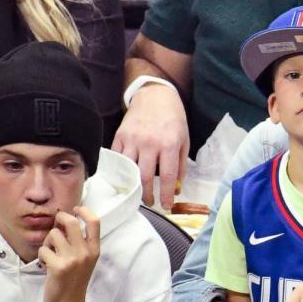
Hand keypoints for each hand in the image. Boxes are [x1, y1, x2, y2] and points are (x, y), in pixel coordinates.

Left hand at [39, 207, 99, 301]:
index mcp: (94, 250)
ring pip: (53, 234)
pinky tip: (46, 265)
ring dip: (48, 241)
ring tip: (51, 253)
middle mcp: (85, 253)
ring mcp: (72, 260)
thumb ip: (79, 243)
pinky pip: (44, 249)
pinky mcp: (57, 267)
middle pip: (71, 221)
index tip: (75, 209)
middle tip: (57, 224)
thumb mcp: (85, 261)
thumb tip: (65, 221)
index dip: (84, 210)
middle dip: (60, 219)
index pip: (95, 222)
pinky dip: (42, 255)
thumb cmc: (74, 282)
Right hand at [111, 84, 188, 209]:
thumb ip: (181, 165)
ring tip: (138, 194)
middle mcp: (149, 143)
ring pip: (129, 170)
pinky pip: (117, 159)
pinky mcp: (120, 136)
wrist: (154, 95)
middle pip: (144, 178)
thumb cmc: (173, 118)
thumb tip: (176, 188)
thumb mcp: (184, 139)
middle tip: (150, 203)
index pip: (167, 177)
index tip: (166, 206)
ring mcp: (132, 139)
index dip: (165, 195)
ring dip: (133, 187)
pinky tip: (125, 178)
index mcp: (169, 144)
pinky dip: (120, 171)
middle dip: (147, 196)